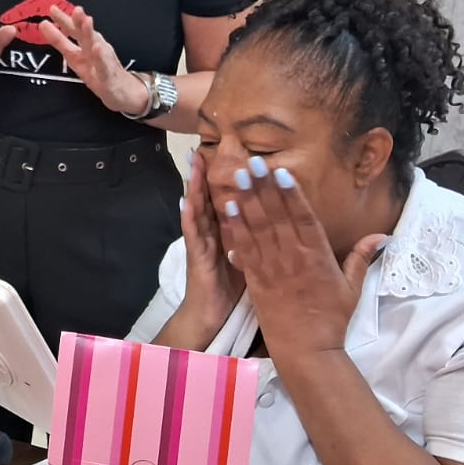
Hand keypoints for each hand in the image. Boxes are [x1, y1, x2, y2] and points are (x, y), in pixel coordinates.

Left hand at [39, 5, 149, 114]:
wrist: (123, 91)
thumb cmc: (98, 71)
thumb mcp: (74, 56)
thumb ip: (60, 41)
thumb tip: (43, 25)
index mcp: (85, 45)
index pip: (73, 29)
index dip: (63, 19)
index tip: (53, 9)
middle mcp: (94, 49)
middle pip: (86, 33)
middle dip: (80, 21)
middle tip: (76, 9)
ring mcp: (103, 61)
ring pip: (96, 46)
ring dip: (91, 33)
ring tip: (86, 21)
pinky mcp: (108, 76)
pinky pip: (103, 66)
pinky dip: (100, 57)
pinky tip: (96, 49)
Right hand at [173, 149, 246, 338]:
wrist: (212, 317)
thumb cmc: (232, 291)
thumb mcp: (251, 262)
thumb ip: (259, 242)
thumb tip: (277, 227)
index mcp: (230, 233)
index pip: (232, 200)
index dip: (235, 179)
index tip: (238, 156)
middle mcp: (214, 234)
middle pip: (212, 197)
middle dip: (211, 173)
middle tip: (209, 147)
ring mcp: (203, 244)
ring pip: (199, 209)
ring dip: (196, 186)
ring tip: (195, 162)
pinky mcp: (198, 258)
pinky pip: (193, 235)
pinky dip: (190, 217)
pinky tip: (187, 200)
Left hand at [220, 156, 385, 360]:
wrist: (307, 350)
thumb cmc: (331, 319)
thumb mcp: (352, 288)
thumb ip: (361, 257)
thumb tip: (383, 236)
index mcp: (317, 257)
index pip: (303, 217)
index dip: (290, 192)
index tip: (280, 171)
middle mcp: (293, 258)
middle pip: (276, 216)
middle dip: (263, 187)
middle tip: (250, 162)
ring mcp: (272, 268)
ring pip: (257, 228)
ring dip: (246, 200)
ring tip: (236, 176)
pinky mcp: (256, 280)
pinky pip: (244, 249)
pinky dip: (235, 228)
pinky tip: (228, 209)